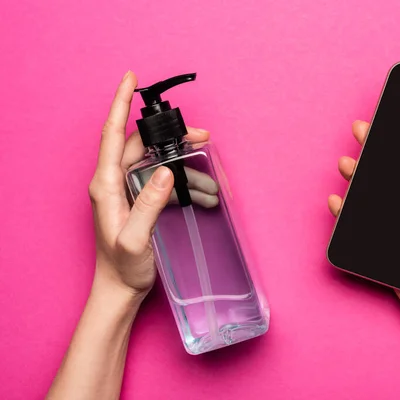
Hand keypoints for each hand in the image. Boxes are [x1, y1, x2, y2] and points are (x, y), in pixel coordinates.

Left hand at [89, 71, 213, 295]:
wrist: (120, 290)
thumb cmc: (121, 269)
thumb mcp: (133, 239)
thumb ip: (148, 204)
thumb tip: (166, 172)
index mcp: (106, 185)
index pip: (112, 134)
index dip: (121, 104)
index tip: (132, 79)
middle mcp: (114, 182)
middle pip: (143, 146)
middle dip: (174, 139)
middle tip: (203, 138)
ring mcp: (128, 191)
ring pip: (159, 164)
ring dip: (187, 170)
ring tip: (212, 186)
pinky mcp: (140, 201)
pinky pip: (164, 182)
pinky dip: (185, 185)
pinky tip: (203, 196)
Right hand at [328, 120, 399, 334]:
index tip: (394, 123)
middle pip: (392, 176)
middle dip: (375, 152)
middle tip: (361, 131)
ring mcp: (398, 228)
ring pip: (373, 196)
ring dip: (358, 177)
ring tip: (346, 164)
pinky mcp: (383, 246)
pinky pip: (361, 226)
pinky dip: (346, 213)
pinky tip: (337, 202)